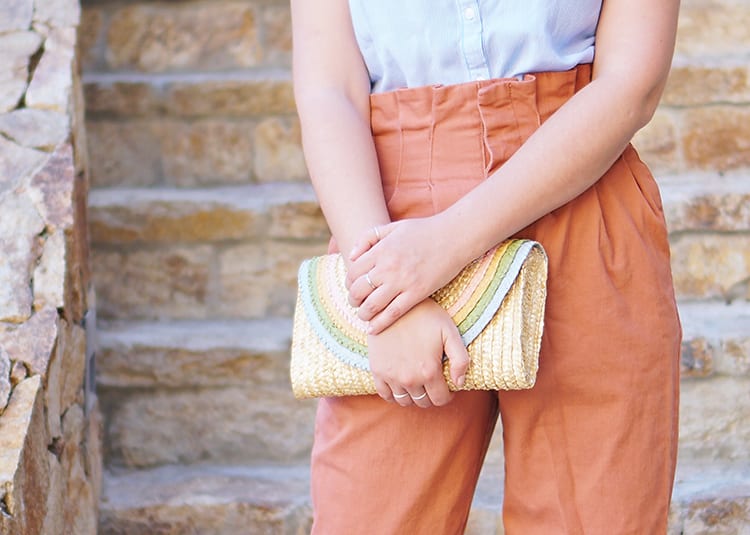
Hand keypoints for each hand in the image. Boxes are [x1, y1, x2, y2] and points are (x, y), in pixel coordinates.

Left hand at [346, 217, 467, 333]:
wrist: (454, 238)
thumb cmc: (423, 231)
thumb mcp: (392, 227)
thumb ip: (368, 237)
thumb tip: (350, 256)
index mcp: (381, 250)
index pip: (353, 272)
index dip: (348, 282)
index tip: (352, 287)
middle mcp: (388, 267)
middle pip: (358, 290)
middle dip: (352, 300)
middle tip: (356, 303)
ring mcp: (403, 282)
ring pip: (372, 305)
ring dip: (363, 313)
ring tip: (364, 315)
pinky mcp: (417, 293)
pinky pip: (393, 313)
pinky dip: (380, 324)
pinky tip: (373, 329)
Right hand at [368, 299, 468, 407]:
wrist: (394, 304)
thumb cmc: (426, 316)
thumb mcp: (450, 332)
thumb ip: (461, 359)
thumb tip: (459, 383)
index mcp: (429, 371)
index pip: (440, 399)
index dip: (447, 395)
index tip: (447, 387)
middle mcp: (409, 378)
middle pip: (423, 402)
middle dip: (431, 395)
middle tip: (432, 383)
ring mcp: (390, 376)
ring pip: (404, 401)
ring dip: (413, 396)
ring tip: (418, 383)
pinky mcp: (377, 370)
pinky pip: (385, 394)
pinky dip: (393, 394)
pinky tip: (400, 383)